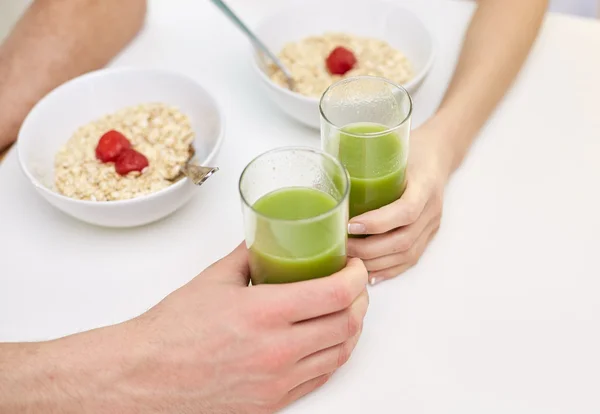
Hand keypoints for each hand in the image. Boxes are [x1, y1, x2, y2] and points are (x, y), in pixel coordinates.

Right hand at [119, 244, 368, 412]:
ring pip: (340, 353)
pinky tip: (326, 341)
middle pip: (347, 323)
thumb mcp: (213, 280)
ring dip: (351, 328)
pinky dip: (332, 356)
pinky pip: (320, 378)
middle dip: (360, 298)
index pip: (336, 294)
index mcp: (264, 313)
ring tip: (345, 310)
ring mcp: (278, 382)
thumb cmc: (171, 332)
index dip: (357, 276)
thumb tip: (267, 240)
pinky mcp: (272, 402)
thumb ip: (248, 257)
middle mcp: (277, 351)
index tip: (355, 266)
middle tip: (354, 284)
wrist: (144, 377)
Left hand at [346, 120, 453, 284]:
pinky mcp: (428, 236)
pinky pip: (410, 259)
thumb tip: (325, 180)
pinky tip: (369, 273)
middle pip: (403, 240)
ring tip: (349, 262)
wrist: (439, 154)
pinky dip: (388, 269)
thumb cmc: (410, 149)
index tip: (351, 224)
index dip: (378, 222)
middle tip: (342, 247)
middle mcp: (432, 209)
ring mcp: (432, 226)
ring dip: (375, 263)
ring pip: (406, 254)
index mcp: (425, 184)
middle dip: (369, 250)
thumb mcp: (390, 150)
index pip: (406, 211)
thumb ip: (366, 165)